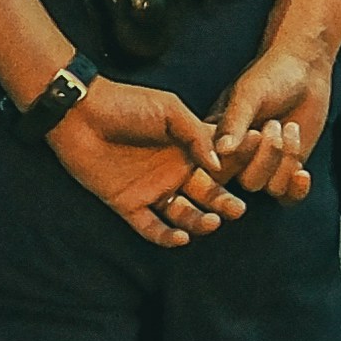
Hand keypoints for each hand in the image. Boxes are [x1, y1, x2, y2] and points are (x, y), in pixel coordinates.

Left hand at [47, 72, 245, 245]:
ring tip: (211, 221)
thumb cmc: (127, 103)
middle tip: (237, 209)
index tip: (259, 171)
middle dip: (224, 203)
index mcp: (188, 147)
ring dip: (200, 221)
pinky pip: (152, 228)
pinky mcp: (129, 204)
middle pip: (207, 194)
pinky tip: (182, 237)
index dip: (240, 169)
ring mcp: (152, 189)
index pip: (221, 163)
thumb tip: (219, 164)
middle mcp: (174, 171)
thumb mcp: (170, 110)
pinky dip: (168, 236)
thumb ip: (196, 135)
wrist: (81, 113)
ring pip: (184, 215)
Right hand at [202, 40, 338, 202]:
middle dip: (268, 155)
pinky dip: (298, 188)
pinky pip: (289, 196)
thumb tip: (222, 151)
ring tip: (290, 128)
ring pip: (271, 187)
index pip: (216, 169)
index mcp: (217, 140)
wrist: (304, 70)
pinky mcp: (287, 170)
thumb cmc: (271, 75)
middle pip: (248, 182)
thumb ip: (235, 122)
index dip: (234, 161)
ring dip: (286, 159)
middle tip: (274, 123)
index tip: (253, 134)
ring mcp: (264, 166)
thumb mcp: (249, 95)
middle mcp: (238, 158)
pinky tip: (303, 172)